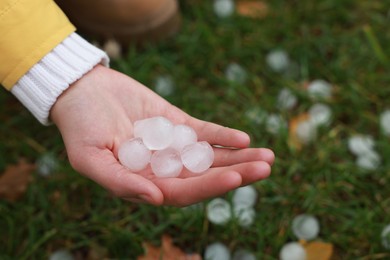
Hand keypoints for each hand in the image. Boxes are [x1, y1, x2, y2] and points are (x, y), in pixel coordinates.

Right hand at [51, 65, 273, 205]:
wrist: (82, 91)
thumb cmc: (80, 126)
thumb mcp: (89, 157)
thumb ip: (119, 181)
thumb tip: (155, 199)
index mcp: (144, 183)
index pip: (182, 192)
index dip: (209, 187)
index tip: (235, 177)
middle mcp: (163, 169)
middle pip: (204, 176)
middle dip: (236, 173)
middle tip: (266, 167)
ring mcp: (172, 146)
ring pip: (210, 156)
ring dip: (238, 157)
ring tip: (268, 156)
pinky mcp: (176, 124)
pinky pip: (203, 132)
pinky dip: (222, 135)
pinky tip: (243, 139)